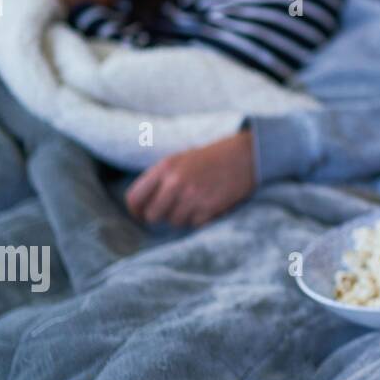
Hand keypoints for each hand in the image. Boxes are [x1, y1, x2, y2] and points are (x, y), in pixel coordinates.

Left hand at [126, 131, 255, 228]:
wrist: (244, 155)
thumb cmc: (210, 158)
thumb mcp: (179, 159)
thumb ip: (159, 178)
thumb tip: (141, 204)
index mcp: (165, 167)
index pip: (134, 198)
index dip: (136, 210)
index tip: (142, 214)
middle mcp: (176, 182)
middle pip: (152, 215)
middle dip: (160, 216)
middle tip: (171, 210)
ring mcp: (193, 196)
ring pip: (174, 222)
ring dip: (181, 217)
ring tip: (193, 204)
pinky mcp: (209, 207)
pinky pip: (194, 224)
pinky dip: (199, 218)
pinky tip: (206, 205)